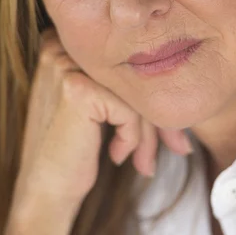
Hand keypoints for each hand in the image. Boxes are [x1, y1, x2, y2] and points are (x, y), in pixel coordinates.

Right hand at [15, 29, 192, 212]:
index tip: (171, 131)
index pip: (130, 62)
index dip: (153, 96)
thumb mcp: (103, 107)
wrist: (46, 191)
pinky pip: (130, 110)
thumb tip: (189, 84)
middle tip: (179, 147)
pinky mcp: (78, 89)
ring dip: (150, 133)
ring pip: (137, 92)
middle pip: (135, 74)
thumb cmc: (76, 149)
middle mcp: (64, 46)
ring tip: (144, 162)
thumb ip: (129, 85)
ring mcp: (67, 65)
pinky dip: (133, 137)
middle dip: (161, 117)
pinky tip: (118, 156)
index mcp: (68, 44)